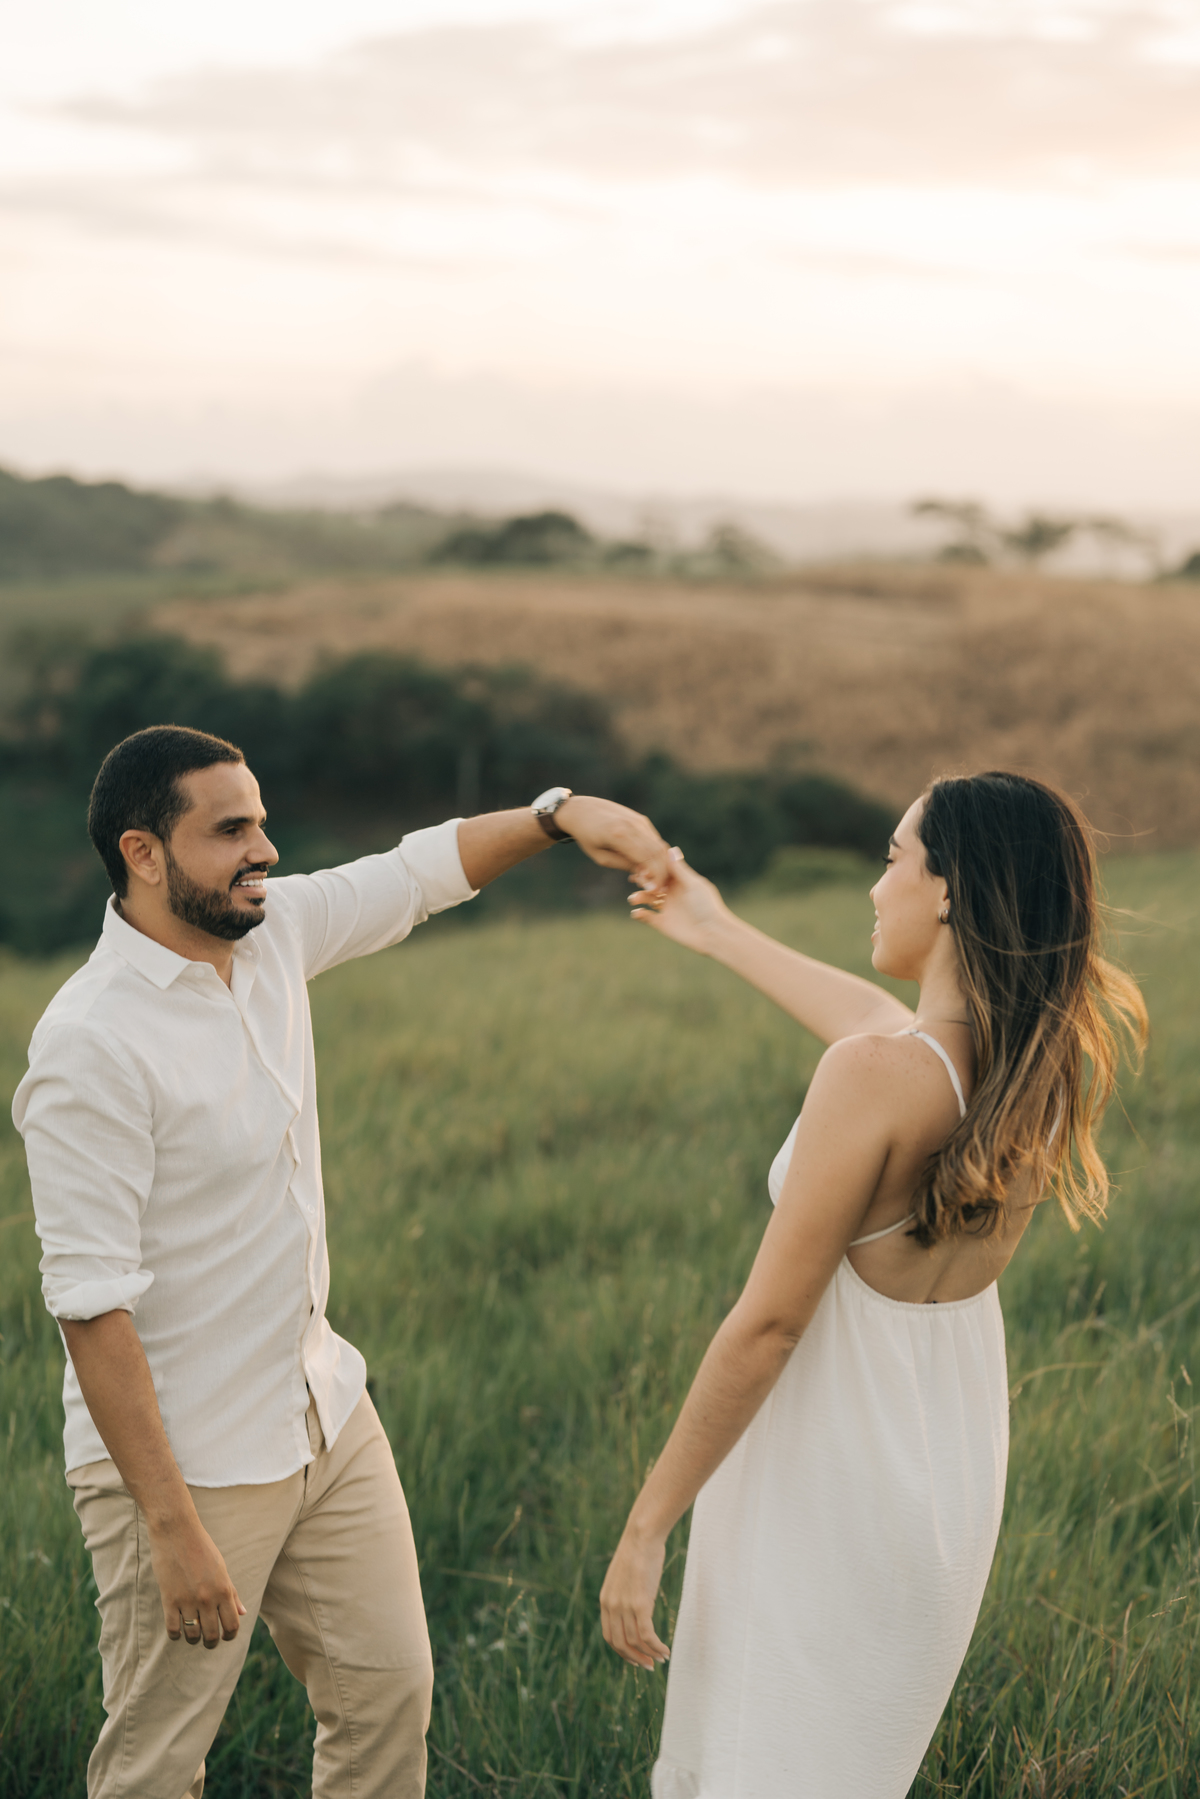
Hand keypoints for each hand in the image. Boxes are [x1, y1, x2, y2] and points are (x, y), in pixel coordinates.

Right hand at [148, 1513, 245, 1649]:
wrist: (177, 1531)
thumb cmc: (201, 1547)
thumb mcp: (221, 1568)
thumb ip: (231, 1592)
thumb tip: (242, 1613)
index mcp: (224, 1589)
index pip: (232, 1625)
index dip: (230, 1636)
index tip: (225, 1637)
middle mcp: (208, 1598)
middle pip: (212, 1635)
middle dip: (211, 1642)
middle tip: (208, 1641)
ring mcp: (188, 1600)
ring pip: (193, 1635)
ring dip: (194, 1639)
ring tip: (193, 1635)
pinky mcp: (169, 1600)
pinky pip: (173, 1629)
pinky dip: (176, 1635)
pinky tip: (178, 1629)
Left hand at [556, 797, 672, 890]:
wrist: (581, 809)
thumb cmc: (587, 836)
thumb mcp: (601, 857)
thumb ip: (624, 865)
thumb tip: (647, 876)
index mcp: (619, 835)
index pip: (648, 858)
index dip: (656, 876)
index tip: (655, 890)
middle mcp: (633, 825)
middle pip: (658, 852)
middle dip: (662, 872)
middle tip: (657, 886)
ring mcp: (639, 820)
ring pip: (659, 845)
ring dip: (660, 863)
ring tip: (651, 878)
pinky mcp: (641, 819)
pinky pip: (654, 839)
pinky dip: (655, 854)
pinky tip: (647, 865)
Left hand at [600, 1525, 669, 1669]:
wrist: (642, 1535)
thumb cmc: (638, 1552)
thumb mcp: (624, 1576)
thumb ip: (624, 1593)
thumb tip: (634, 1606)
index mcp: (605, 1600)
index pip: (609, 1637)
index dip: (623, 1652)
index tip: (636, 1658)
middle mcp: (612, 1606)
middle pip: (620, 1644)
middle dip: (636, 1659)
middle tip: (650, 1666)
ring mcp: (624, 1606)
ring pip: (636, 1642)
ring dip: (650, 1654)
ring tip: (663, 1659)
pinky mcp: (640, 1604)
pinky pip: (647, 1635)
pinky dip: (656, 1647)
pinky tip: (666, 1651)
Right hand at [629, 853, 730, 952]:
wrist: (712, 932)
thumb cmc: (707, 906)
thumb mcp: (693, 885)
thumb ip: (679, 869)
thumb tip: (670, 848)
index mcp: (680, 882)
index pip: (661, 870)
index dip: (651, 867)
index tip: (642, 865)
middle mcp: (671, 893)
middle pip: (651, 883)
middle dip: (642, 881)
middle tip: (636, 880)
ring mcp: (666, 908)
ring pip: (647, 899)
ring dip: (639, 897)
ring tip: (634, 899)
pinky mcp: (662, 923)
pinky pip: (647, 916)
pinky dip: (639, 914)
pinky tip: (637, 912)